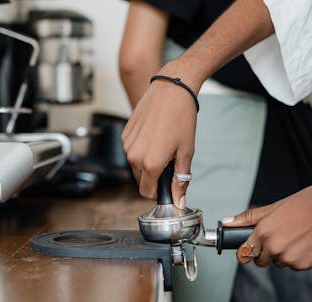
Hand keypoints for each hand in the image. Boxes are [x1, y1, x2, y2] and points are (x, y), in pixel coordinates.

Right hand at [121, 64, 200, 206]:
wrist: (171, 90)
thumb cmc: (182, 119)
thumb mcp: (186, 152)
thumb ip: (181, 179)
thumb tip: (179, 201)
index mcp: (150, 164)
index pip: (147, 193)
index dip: (159, 192)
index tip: (169, 185)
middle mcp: (134, 156)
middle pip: (141, 180)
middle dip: (154, 176)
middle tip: (170, 160)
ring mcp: (127, 145)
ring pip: (136, 165)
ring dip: (148, 162)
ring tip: (164, 144)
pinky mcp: (125, 134)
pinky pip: (132, 150)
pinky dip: (142, 149)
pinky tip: (155, 135)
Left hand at [225, 186, 311, 269]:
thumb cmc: (305, 203)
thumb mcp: (273, 207)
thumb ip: (248, 218)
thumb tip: (226, 223)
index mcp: (263, 232)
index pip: (243, 254)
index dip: (247, 251)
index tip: (251, 249)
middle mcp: (273, 248)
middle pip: (261, 260)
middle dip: (266, 251)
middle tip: (281, 236)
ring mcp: (288, 258)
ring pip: (278, 263)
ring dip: (283, 254)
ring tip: (296, 236)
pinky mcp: (303, 265)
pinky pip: (294, 266)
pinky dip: (298, 258)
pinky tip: (305, 243)